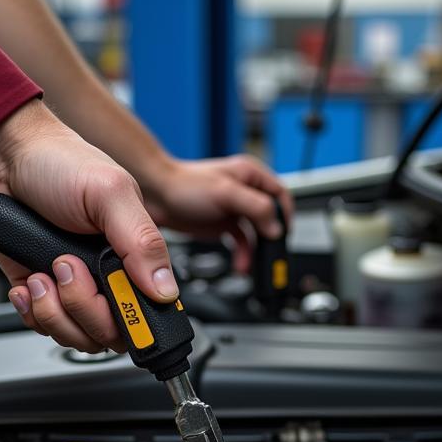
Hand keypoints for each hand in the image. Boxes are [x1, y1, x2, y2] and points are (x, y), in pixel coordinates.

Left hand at [0, 100, 178, 352]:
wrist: (3, 156)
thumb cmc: (60, 163)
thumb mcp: (111, 194)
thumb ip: (142, 243)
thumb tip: (166, 290)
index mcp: (135, 257)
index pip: (147, 313)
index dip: (130, 319)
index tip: (110, 302)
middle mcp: (107, 278)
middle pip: (108, 334)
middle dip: (83, 308)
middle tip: (67, 266)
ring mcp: (73, 288)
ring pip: (74, 335)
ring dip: (53, 309)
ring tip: (44, 271)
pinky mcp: (40, 292)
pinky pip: (41, 326)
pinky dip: (31, 310)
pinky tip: (28, 281)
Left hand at [143, 155, 292, 272]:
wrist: (156, 194)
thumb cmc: (185, 184)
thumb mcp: (226, 193)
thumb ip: (255, 208)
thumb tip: (275, 228)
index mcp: (251, 176)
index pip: (280, 196)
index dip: (285, 216)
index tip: (283, 235)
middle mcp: (245, 191)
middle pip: (270, 218)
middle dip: (270, 239)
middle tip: (270, 257)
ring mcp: (234, 209)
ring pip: (255, 233)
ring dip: (256, 251)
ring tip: (252, 265)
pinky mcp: (222, 224)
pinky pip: (240, 241)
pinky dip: (243, 254)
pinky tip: (241, 265)